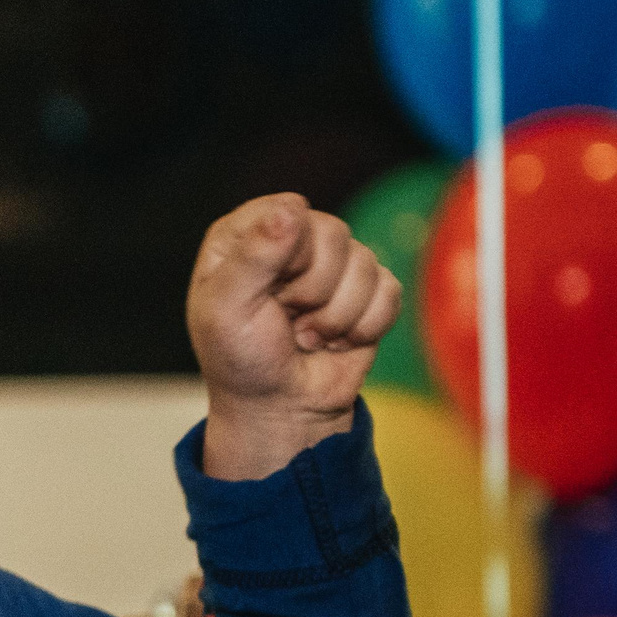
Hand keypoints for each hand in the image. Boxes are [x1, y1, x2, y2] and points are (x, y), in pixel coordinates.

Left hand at [187, 192, 399, 481]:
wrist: (281, 408)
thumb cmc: (241, 360)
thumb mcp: (227, 309)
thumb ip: (253, 256)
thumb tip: (291, 209)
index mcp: (245, 236)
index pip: (287, 210)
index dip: (288, 251)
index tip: (270, 289)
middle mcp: (289, 242)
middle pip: (334, 232)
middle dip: (313, 290)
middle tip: (287, 319)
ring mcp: (331, 265)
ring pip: (365, 263)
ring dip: (336, 316)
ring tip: (306, 336)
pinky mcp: (366, 292)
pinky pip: (389, 290)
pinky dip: (364, 327)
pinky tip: (335, 341)